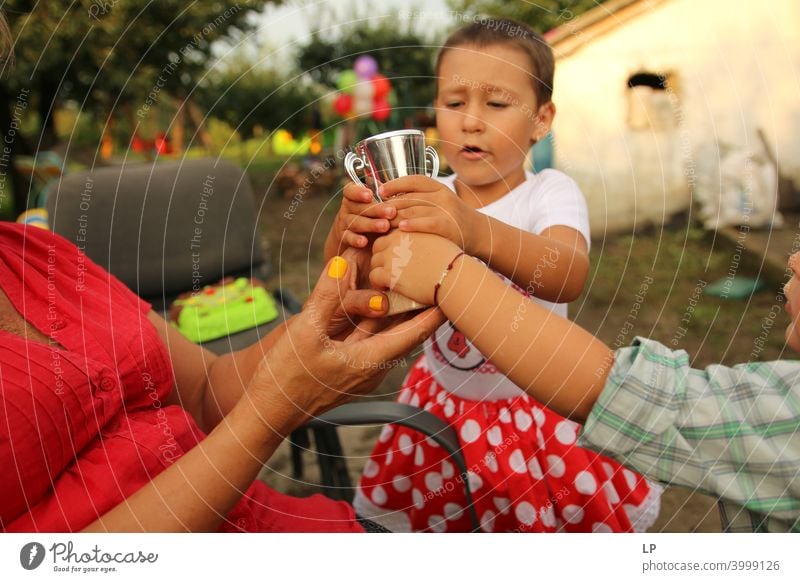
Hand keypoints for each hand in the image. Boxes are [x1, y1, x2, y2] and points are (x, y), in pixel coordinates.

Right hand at [247, 254, 443, 427]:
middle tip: (437, 277)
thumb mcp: (304, 331)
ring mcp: (361, 368)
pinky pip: (371, 337)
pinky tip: (378, 297)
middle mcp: (373, 366)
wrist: (268, 413)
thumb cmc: (285, 378)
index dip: (436, 310)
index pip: (416, 332)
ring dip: (400, 309)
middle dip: (423, 304)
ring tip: (414, 281)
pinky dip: (378, 317)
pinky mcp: (349, 367)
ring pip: (389, 333)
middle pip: (408, 331)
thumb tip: (343, 261)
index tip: (453, 288)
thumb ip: (326, 295)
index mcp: (370, 360)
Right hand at [326, 182, 395, 255]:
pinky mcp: (344, 238)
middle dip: (376, 209)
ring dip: (370, 224)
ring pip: (355, 222)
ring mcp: (344, 223)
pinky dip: (355, 239)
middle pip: (358, 207)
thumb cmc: (371, 214)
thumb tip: (394, 189)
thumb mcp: (375, 202)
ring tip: (385, 226)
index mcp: (353, 196)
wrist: (354, 235)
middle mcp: (347, 208)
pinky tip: (364, 241)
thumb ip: (382, 195)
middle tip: (391, 212)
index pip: (350, 190)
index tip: (370, 195)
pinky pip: (348, 237)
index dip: (359, 192)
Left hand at [369, 230, 461, 304]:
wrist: (454, 276)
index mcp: (409, 230)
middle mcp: (397, 240)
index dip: (392, 247)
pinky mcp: (389, 273)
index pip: (391, 235)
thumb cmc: (452, 263)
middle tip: (390, 270)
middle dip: (382, 257)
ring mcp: (391, 256)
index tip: (397, 258)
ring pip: (374, 261)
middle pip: (379, 245)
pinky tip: (387, 288)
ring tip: (389, 280)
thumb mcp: (436, 241)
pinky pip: (374, 276)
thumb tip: (416, 249)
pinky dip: (378, 284)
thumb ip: (421, 240)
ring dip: (380, 271)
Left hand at [380, 175, 479, 253]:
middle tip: (374, 215)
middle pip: (409, 198)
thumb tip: (388, 200)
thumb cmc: (451, 220)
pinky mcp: (449, 225)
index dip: (395, 184)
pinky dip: (413, 224)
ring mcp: (446, 210)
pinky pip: (427, 222)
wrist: (478, 233)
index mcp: (438, 187)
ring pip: (414, 210)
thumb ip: (419, 200)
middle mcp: (442, 195)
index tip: (381, 192)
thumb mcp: (439, 203)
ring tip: (381, 224)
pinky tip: (401, 228)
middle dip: (389, 207)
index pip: (413, 181)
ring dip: (394, 218)